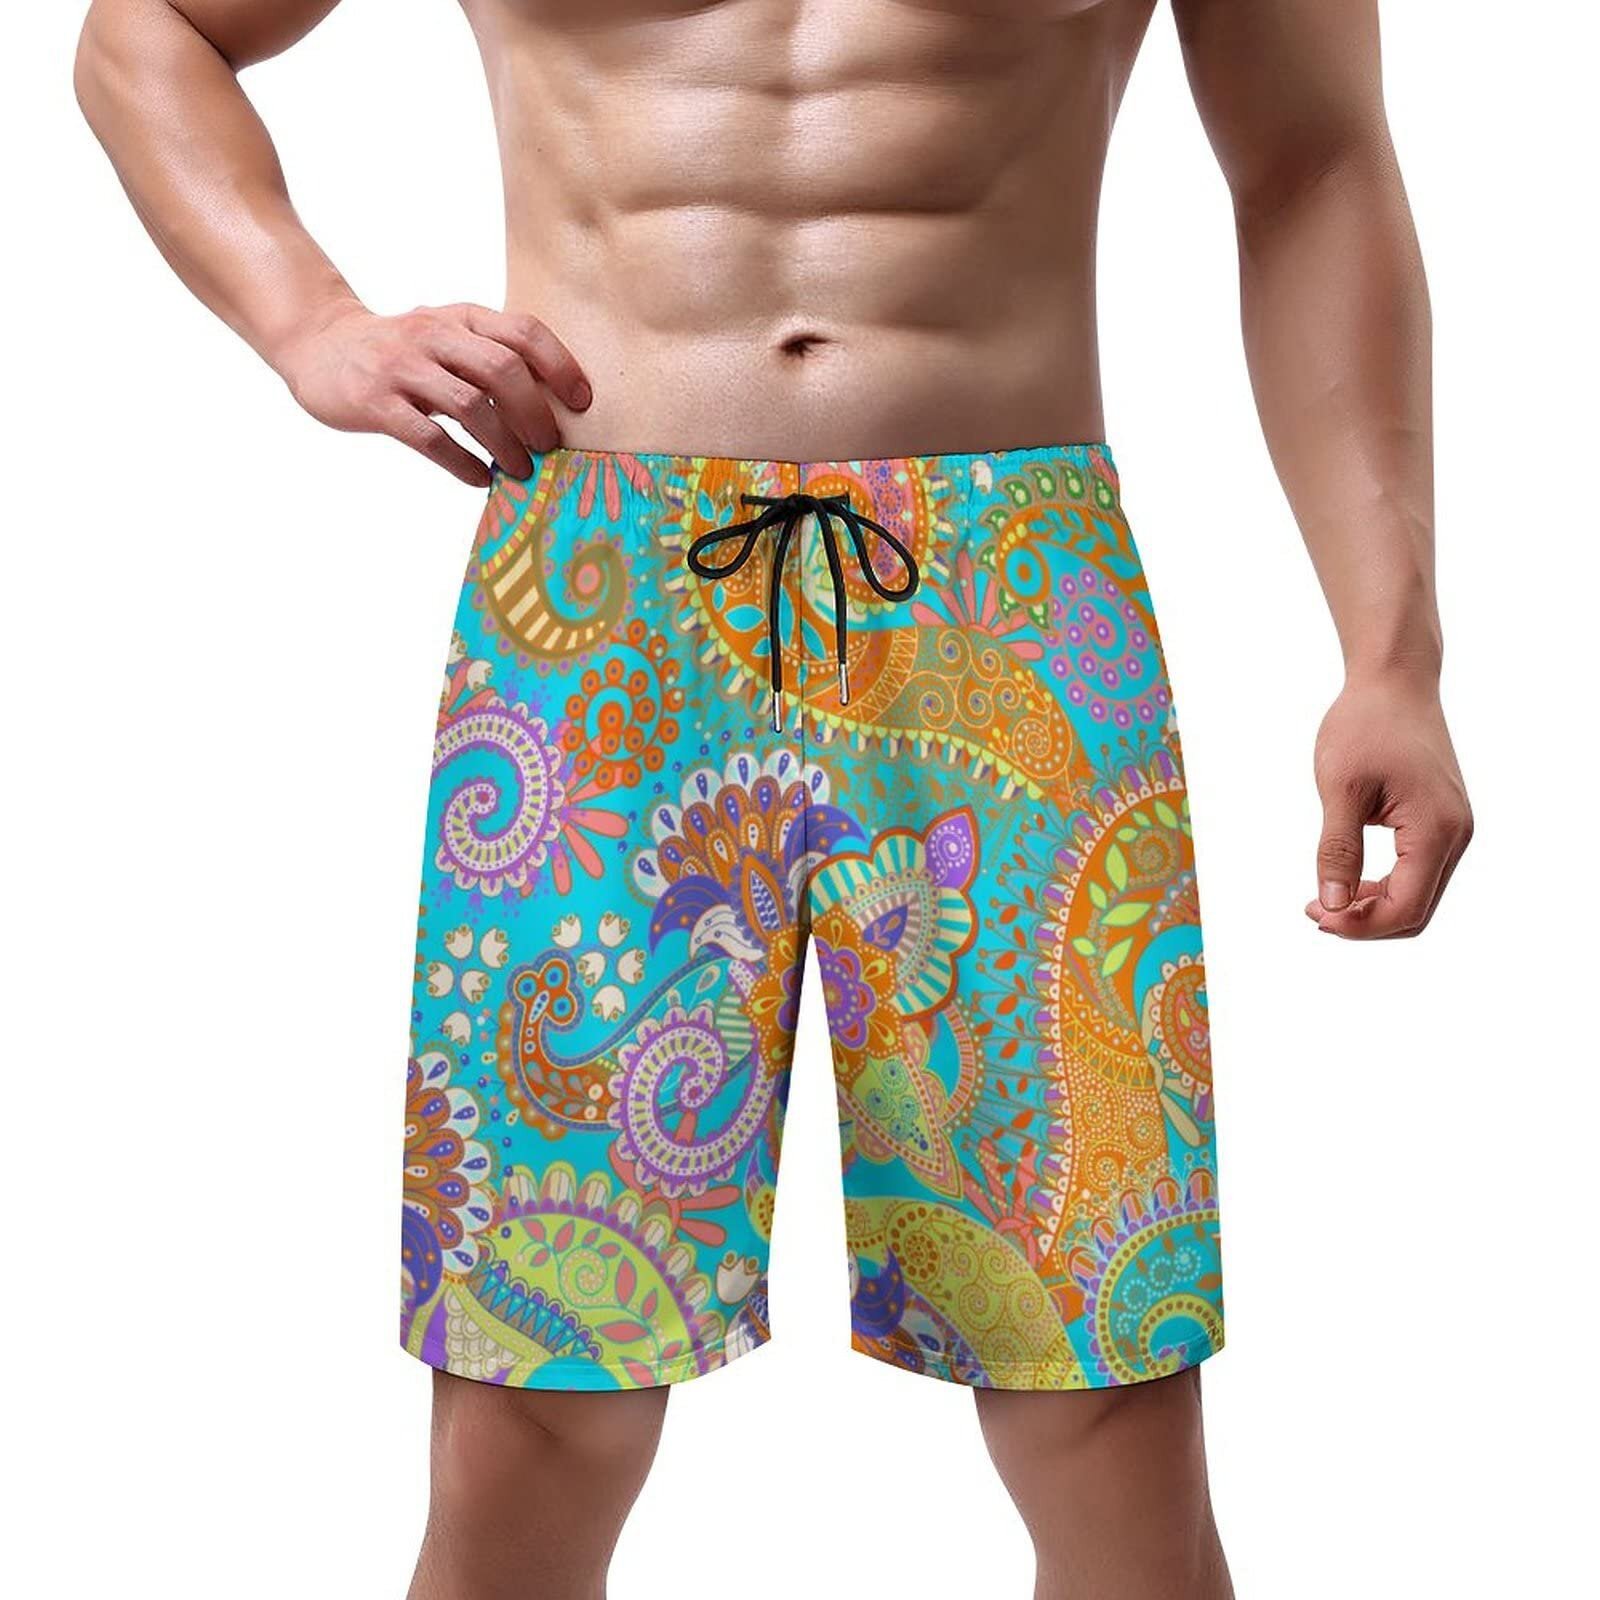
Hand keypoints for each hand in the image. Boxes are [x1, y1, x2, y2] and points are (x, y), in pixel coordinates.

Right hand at [274, 300, 591, 485]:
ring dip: (504, 444)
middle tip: (551, 447)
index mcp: (460, 317)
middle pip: (501, 369)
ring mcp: (402, 367)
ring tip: (523, 471)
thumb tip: (552, 409)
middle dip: (534, 413)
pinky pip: (428, 437)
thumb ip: (490, 358)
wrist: (320, 346)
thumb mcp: (447, 337)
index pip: (522, 330)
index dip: (559, 365)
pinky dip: (462, 463)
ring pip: (468, 405)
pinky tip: (481, 479)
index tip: (582, 402)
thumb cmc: (403, 351)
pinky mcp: (375, 401)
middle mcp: (433, 334)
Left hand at [1306, 670, 1472, 938]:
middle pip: (1416, 910)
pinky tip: (1349, 879)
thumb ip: (1338, 850)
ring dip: (1373, 906)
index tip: (1315, 915)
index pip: (1406, 907)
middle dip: (1365, 920)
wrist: (1394, 682)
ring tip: (1325, 897)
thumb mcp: (1340, 789)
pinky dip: (1385, 885)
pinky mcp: (1441, 820)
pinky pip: (1419, 871)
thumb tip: (1334, 904)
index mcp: (1437, 829)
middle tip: (1314, 909)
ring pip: (1419, 894)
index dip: (1360, 925)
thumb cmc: (1365, 726)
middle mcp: (1456, 834)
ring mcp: (1453, 827)